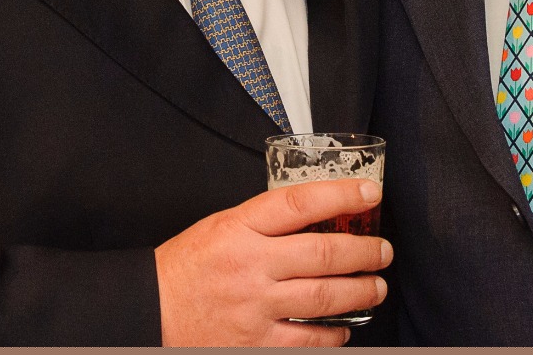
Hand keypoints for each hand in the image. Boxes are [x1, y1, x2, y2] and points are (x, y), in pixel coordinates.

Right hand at [154, 179, 390, 345]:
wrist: (149, 311)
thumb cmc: (185, 267)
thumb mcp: (221, 226)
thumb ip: (264, 221)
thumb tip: (316, 213)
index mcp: (240, 228)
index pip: (301, 202)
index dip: (342, 195)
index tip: (370, 192)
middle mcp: (250, 265)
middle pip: (323, 253)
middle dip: (365, 252)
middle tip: (384, 251)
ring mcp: (254, 307)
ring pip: (323, 297)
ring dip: (359, 291)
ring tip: (376, 286)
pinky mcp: (254, 343)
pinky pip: (307, 341)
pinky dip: (333, 334)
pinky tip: (344, 327)